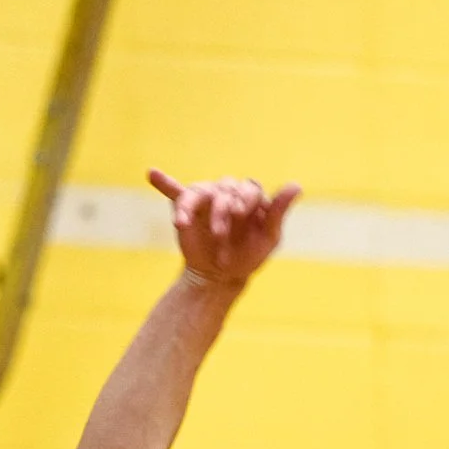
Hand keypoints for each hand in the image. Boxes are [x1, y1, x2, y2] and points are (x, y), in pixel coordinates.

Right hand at [147, 171, 300, 289]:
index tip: (242, 216)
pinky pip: (175, 192)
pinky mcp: (186, 207)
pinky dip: (164, 183)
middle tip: (220, 234)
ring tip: (182, 222)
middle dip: (222, 212)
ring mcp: (206, 198)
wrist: (220, 276)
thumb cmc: (248, 256)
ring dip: (191, 207)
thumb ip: (278, 212)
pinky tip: (152, 173)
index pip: (249, 188)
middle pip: (225, 190)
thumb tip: (296, 185)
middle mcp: (227, 192)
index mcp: (249, 197)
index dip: (245, 201)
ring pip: (199, 193)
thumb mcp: (268, 238)